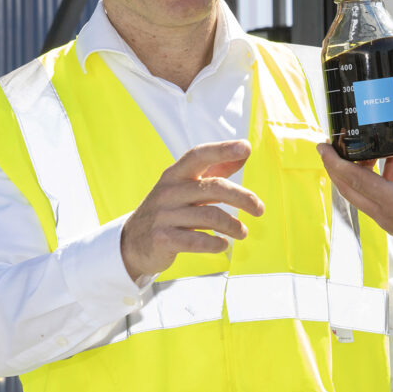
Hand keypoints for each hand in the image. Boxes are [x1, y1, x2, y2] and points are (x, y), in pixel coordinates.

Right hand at [120, 140, 264, 280]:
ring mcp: (164, 215)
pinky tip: (223, 244)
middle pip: (214, 187)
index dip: (223, 149)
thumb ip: (215, 170)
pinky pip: (197, 241)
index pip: (199, 155)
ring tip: (242, 232)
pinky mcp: (163, 239)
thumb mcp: (186, 187)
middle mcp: (169, 191)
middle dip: (243, 198)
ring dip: (233, 225)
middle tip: (259, 209)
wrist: (132, 242)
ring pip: (210, 215)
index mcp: (176, 174)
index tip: (245, 147)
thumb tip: (244, 152)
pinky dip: (215, 243)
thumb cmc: (169, 210)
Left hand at [317, 113, 392, 270]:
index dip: (334, 161)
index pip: (353, 179)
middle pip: (348, 188)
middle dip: (337, 165)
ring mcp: (388, 221)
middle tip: (334, 144)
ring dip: (362, 171)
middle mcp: (385, 214)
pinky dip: (379, 180)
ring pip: (362, 193)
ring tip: (375, 149)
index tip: (321, 146)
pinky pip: (377, 198)